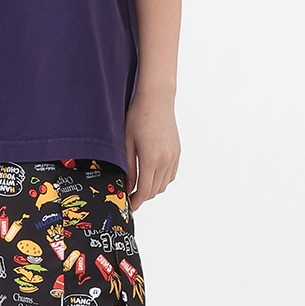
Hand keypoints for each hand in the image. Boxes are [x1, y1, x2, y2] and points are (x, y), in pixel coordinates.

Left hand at [122, 91, 179, 211]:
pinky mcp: (177, 152)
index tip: (129, 206)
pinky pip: (171, 175)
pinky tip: (151, 176)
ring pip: (164, 184)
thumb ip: (128, 167)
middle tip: (130, 197)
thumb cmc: (138, 116)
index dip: (136, 201)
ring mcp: (174, 156)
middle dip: (143, 197)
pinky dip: (162, 180)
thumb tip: (128, 186)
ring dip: (152, 189)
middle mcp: (166, 160)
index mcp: (151, 159)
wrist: (157, 99)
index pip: (145, 190)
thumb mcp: (126, 143)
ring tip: (139, 187)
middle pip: (155, 190)